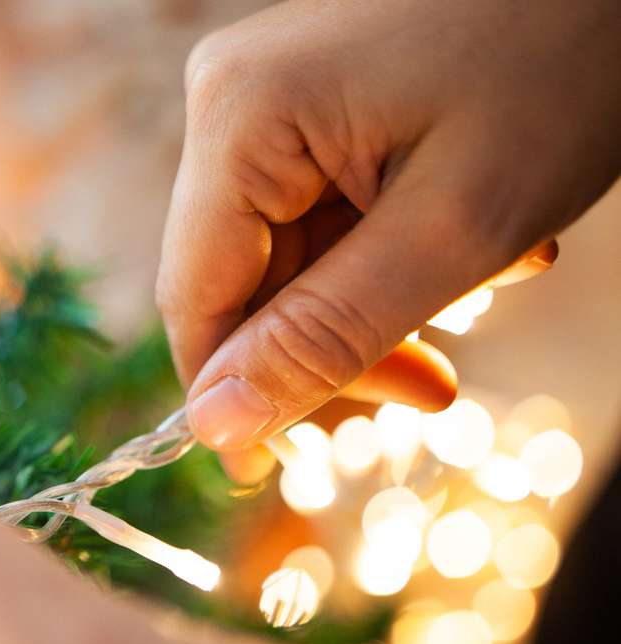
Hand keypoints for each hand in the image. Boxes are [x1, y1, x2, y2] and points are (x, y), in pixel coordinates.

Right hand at [157, 0, 620, 459]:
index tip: (293, 466)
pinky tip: (475, 240)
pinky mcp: (308, 101)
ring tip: (491, 283)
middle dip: (337, 342)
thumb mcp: (451, 231)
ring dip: (380, 297)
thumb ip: (324, 337)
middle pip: (243, 281)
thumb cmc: (562, 66)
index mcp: (241, 119)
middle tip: (436, 390)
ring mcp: (269, 98)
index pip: (194, 298)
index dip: (236, 392)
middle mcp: (231, 102)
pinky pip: (321, 211)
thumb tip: (214, 425)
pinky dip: (391, 246)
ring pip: (289, 255)